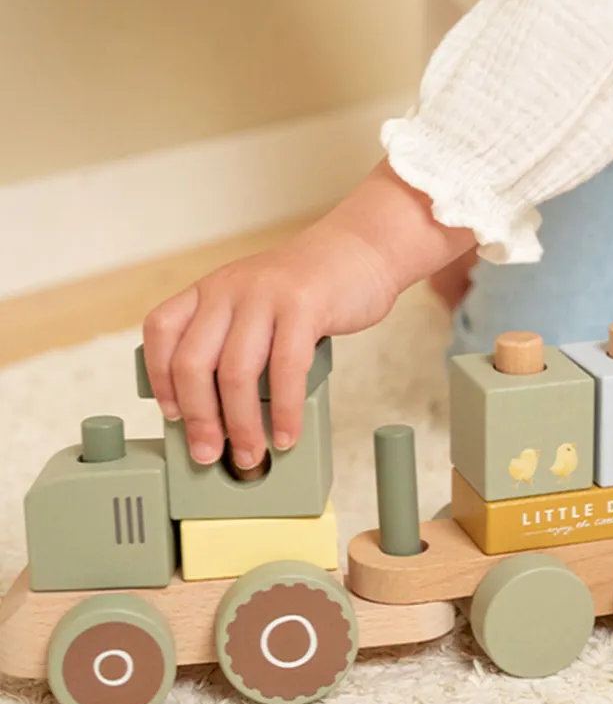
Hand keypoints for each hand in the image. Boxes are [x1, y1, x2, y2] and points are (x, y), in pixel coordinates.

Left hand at [141, 160, 475, 470]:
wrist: (362, 249)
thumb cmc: (312, 289)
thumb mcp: (257, 305)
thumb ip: (236, 342)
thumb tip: (222, 411)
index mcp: (210, 289)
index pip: (161, 331)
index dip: (160, 378)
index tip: (173, 415)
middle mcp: (229, 288)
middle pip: (193, 362)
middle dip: (199, 419)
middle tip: (208, 453)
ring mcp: (264, 294)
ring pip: (236, 372)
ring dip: (242, 425)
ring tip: (251, 453)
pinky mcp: (303, 305)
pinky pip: (285, 369)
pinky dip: (284, 411)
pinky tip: (286, 432)